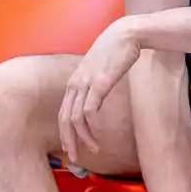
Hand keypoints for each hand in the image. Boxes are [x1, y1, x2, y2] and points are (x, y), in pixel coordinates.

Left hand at [59, 18, 141, 163]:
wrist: (126, 33)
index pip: (63, 112)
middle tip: (75, 158)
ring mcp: (86, 83)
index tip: (71, 146)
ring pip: (76, 119)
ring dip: (82, 138)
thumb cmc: (116, 48)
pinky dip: (90, 126)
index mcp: (75, 81)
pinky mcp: (100, 83)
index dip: (65, 132)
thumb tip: (96, 99)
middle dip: (69, 141)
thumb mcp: (100, 68)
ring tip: (92, 150)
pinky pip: (89, 110)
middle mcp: (76, 84)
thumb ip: (94, 83)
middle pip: (65, 119)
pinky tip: (97, 134)